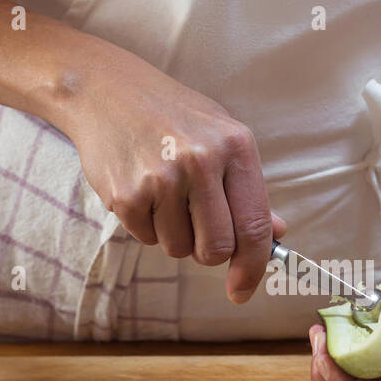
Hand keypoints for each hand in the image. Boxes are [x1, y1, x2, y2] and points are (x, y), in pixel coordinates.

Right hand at [60, 49, 283, 303]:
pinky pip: (146, 238)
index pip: (253, 225)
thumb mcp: (220, 138)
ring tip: (164, 194)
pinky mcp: (126, 194)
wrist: (105, 90)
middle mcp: (201, 162)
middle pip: (217, 248)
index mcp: (235, 147)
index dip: (253, 267)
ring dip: (174, 234)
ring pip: (179, 248)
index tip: (243, 290)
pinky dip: (146, 225)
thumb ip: (247, 189)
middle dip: (208, 253)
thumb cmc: (172, 116)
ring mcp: (161, 179)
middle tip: (197, 229)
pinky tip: (141, 189)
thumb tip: (276, 234)